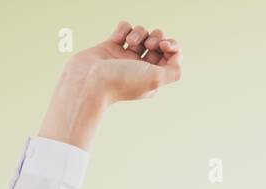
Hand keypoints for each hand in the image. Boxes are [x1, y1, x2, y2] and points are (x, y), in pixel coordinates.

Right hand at [68, 21, 182, 103]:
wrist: (87, 83)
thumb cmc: (121, 83)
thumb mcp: (156, 80)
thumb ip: (174, 71)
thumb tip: (177, 60)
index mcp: (153, 78)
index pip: (172, 57)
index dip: (172, 46)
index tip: (165, 45)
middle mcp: (140, 68)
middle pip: (158, 43)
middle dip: (156, 38)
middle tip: (149, 45)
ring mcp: (124, 57)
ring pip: (141, 34)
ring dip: (138, 33)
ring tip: (130, 42)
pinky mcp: (109, 47)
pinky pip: (123, 29)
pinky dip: (123, 29)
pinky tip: (118, 39)